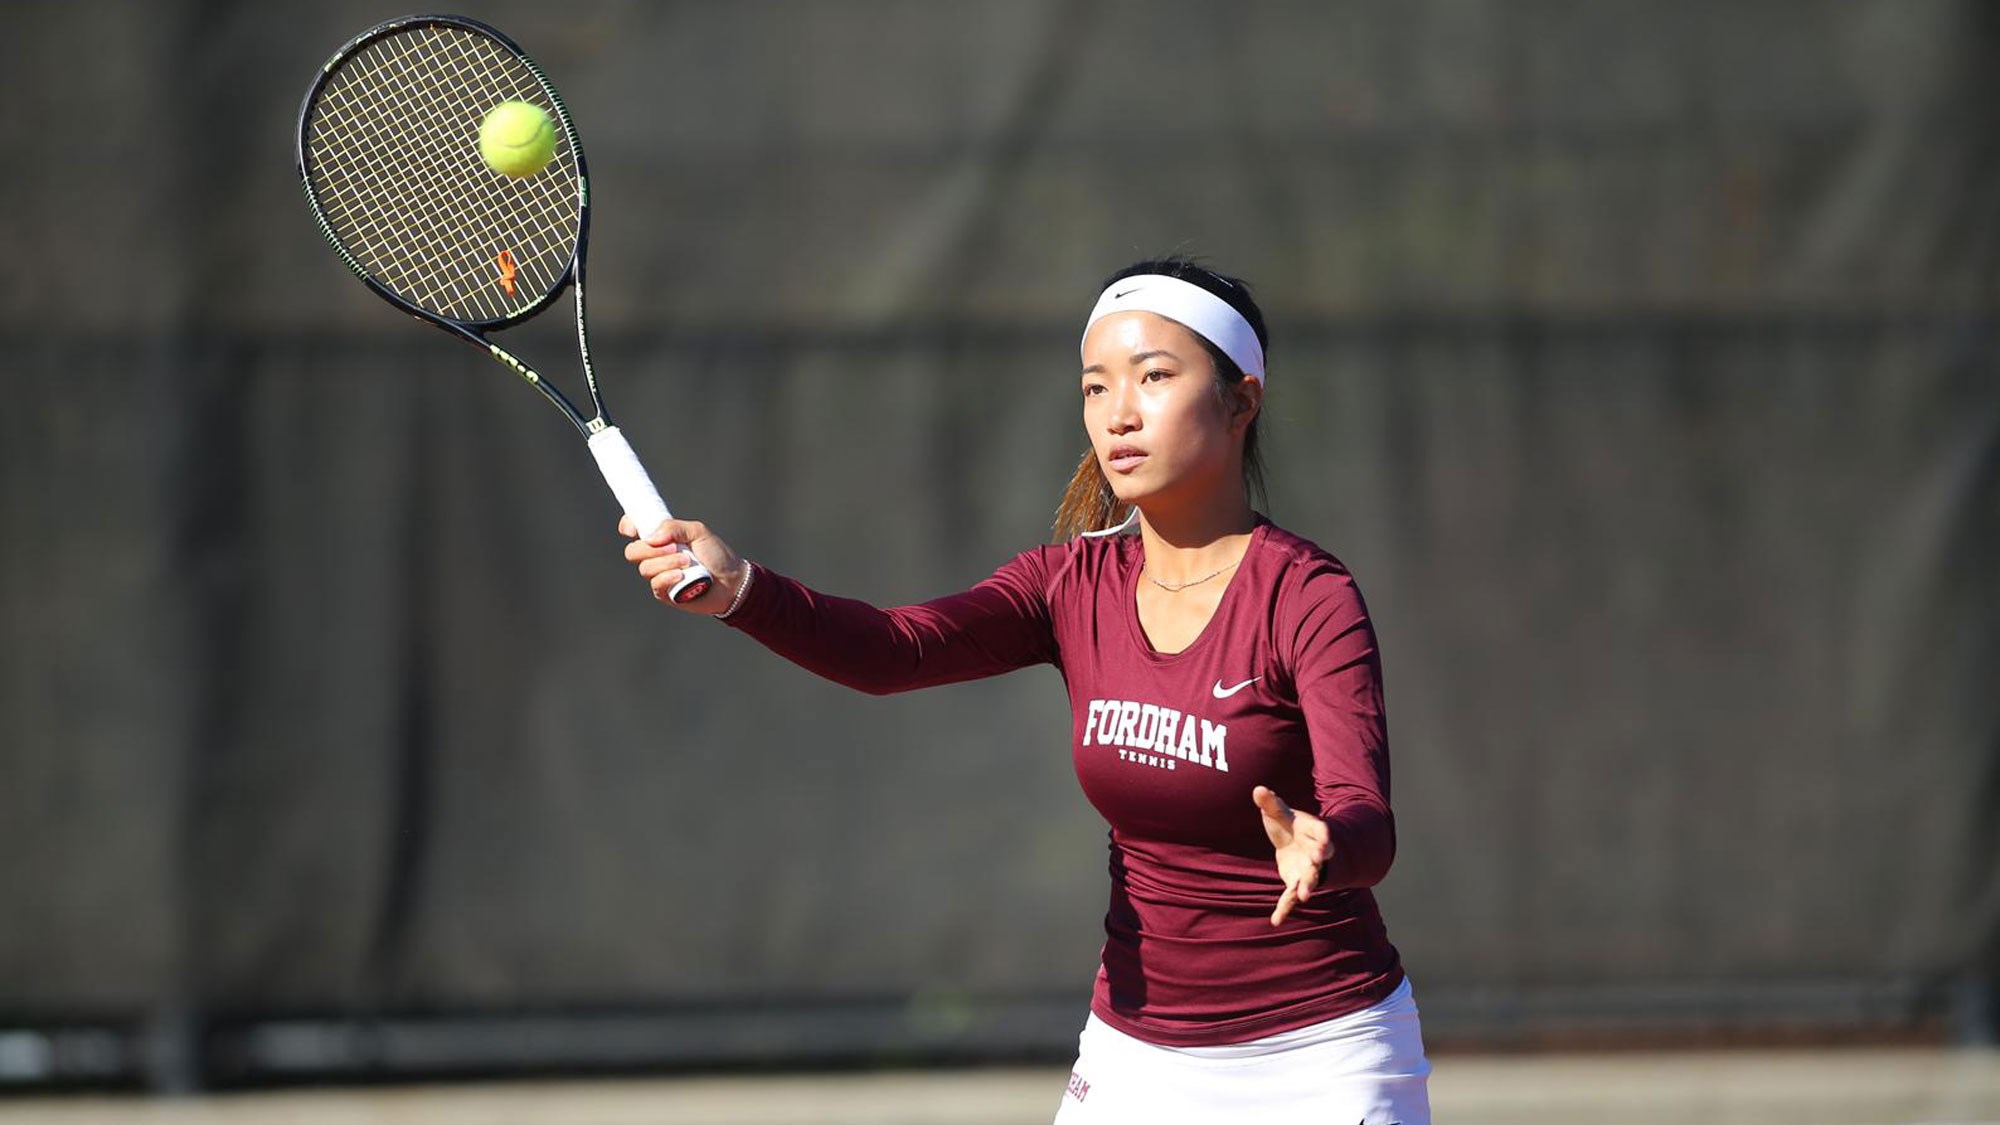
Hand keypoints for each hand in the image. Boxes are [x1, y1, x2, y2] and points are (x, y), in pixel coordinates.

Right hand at [619, 515, 748, 613]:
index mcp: (662, 537)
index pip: (636, 528)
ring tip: (688, 562)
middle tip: (674, 547)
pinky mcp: (665, 593)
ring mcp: (659, 574)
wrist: (732, 581)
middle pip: (633, 551)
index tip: (632, 529)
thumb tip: (651, 537)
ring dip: (666, 563)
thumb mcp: (699, 532)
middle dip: (650, 549)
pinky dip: (667, 578)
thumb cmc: (717, 555)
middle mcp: (657, 555)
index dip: (628, 526)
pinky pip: (655, 584)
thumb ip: (675, 528)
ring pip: (645, 568)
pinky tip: (682, 576)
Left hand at [1253, 785, 1332, 925]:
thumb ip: (1270, 803)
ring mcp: (1307, 869)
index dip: (1323, 836)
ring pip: (1309, 879)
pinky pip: (1290, 897)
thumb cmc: (1288, 824)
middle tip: (1319, 861)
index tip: (1325, 841)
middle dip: (1318, 861)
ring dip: (1307, 886)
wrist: (1295, 843)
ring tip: (1304, 897)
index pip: (1321, 832)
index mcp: (1312, 830)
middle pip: (1318, 858)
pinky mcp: (1296, 882)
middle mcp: (1314, 852)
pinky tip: (1276, 920)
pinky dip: (1284, 908)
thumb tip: (1258, 789)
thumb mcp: (1278, 812)